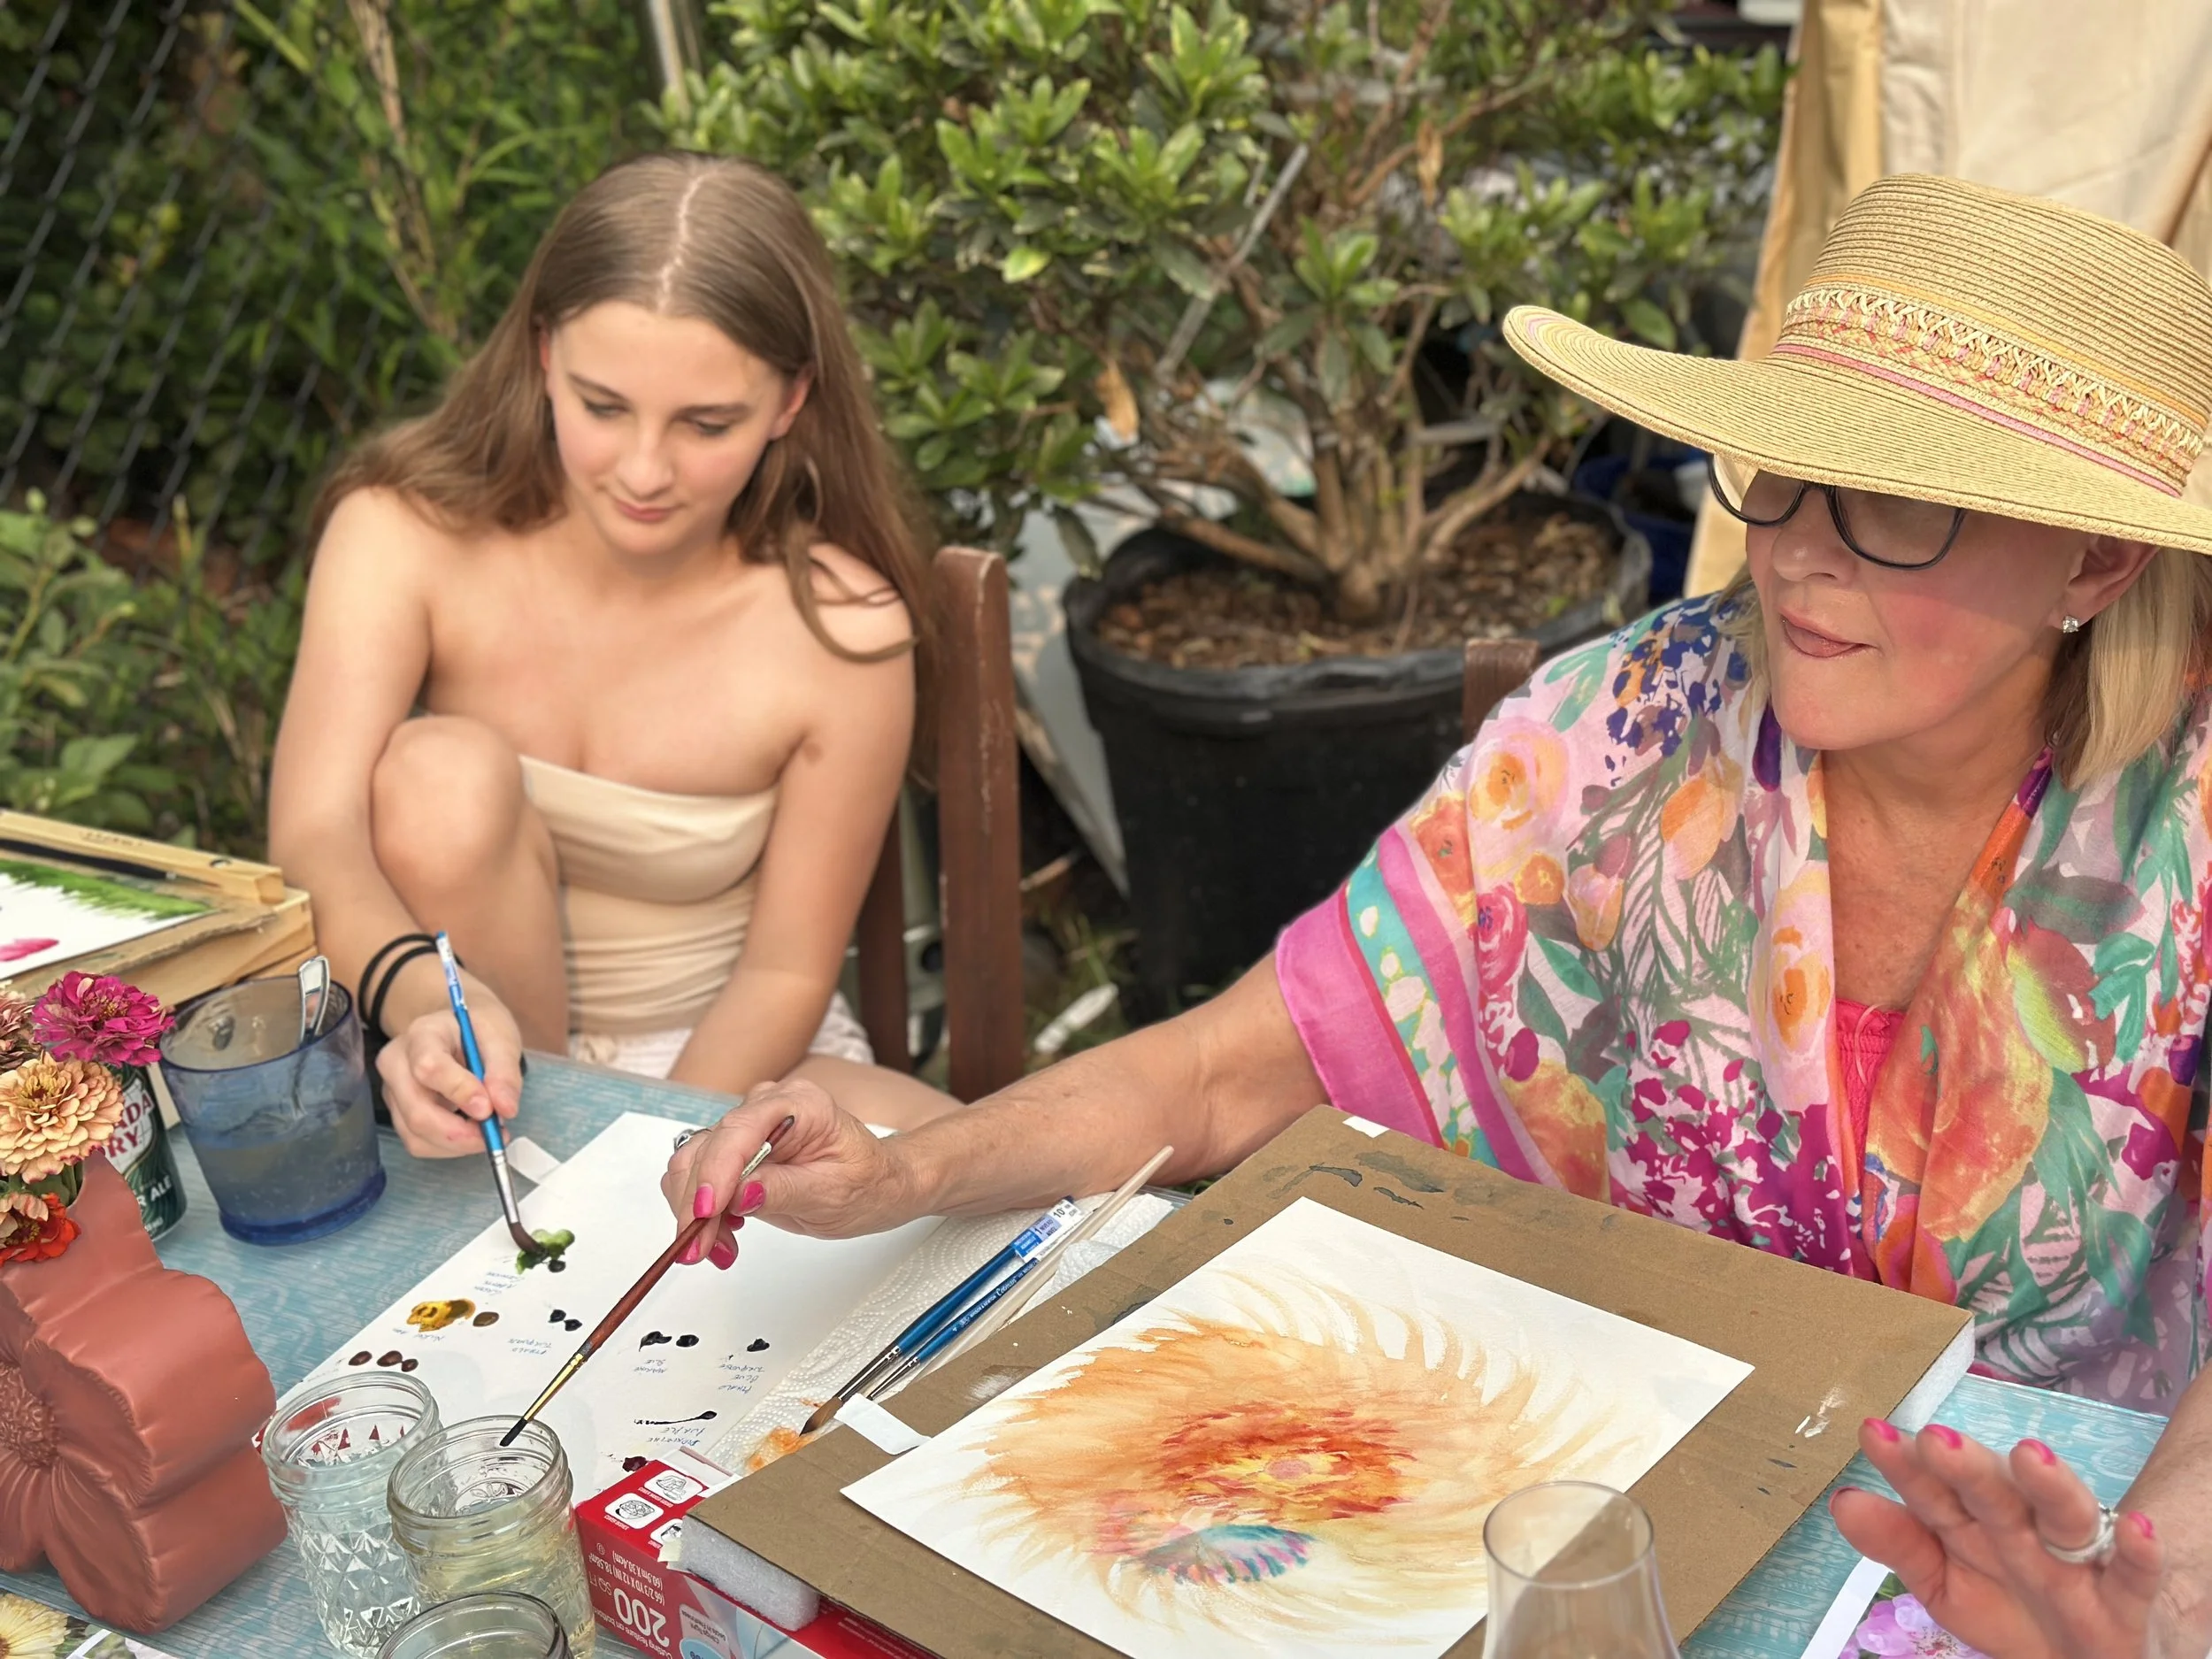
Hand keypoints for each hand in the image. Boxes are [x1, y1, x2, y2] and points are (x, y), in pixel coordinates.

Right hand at [377, 993, 524, 1159]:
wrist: (458, 1030)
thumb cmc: (478, 1030)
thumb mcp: (500, 1038)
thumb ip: (504, 1072)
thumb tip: (505, 1109)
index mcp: (421, 1035)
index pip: (429, 1067)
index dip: (459, 1092)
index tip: (489, 1109)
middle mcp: (396, 1064)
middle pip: (416, 1111)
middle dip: (459, 1133)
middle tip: (497, 1134)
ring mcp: (393, 1092)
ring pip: (416, 1134)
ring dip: (457, 1144)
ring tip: (489, 1132)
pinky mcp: (398, 1114)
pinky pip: (418, 1143)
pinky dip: (449, 1147)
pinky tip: (472, 1133)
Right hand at [660, 1078, 921, 1262]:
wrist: (879, 1184)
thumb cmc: (868, 1182)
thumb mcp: (834, 1194)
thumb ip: (785, 1190)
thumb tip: (740, 1193)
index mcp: (799, 1104)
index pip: (739, 1130)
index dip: (715, 1171)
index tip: (706, 1211)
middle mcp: (767, 1108)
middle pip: (708, 1149)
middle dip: (698, 1203)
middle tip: (702, 1249)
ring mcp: (749, 1128)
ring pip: (694, 1164)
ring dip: (696, 1211)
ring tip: (720, 1248)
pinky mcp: (738, 1152)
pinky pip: (701, 1177)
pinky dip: (702, 1210)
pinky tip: (724, 1235)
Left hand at [1832, 1417, 2163, 1658]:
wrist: (2088, 1652)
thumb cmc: (2010, 1606)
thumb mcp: (1945, 1582)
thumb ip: (1899, 1544)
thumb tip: (1842, 1502)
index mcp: (1972, 1524)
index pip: (1934, 1491)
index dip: (1905, 1466)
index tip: (1872, 1433)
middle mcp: (2022, 1530)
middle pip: (1994, 1493)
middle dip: (1967, 1467)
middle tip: (1936, 1439)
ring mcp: (2075, 1561)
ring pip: (2065, 1516)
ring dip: (2050, 1486)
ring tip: (2030, 1455)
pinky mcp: (2124, 1600)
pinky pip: (2135, 1575)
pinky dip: (2138, 1553)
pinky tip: (2136, 1528)